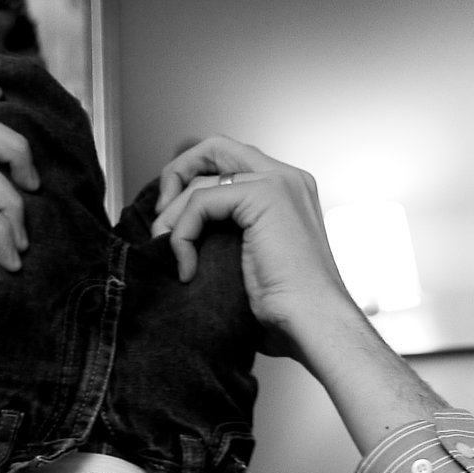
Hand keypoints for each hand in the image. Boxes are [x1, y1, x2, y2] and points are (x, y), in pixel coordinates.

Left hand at [151, 136, 350, 362]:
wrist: (312, 324)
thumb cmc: (286, 310)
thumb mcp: (250, 263)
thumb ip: (228, 235)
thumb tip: (183, 237)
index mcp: (286, 191)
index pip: (229, 162)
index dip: (193, 181)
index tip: (172, 221)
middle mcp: (285, 178)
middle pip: (215, 148)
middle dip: (177, 176)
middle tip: (161, 222)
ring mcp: (277, 182)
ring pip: (203, 177)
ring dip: (173, 215)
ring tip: (166, 250)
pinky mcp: (265, 194)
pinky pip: (202, 200)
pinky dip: (183, 233)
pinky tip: (187, 268)